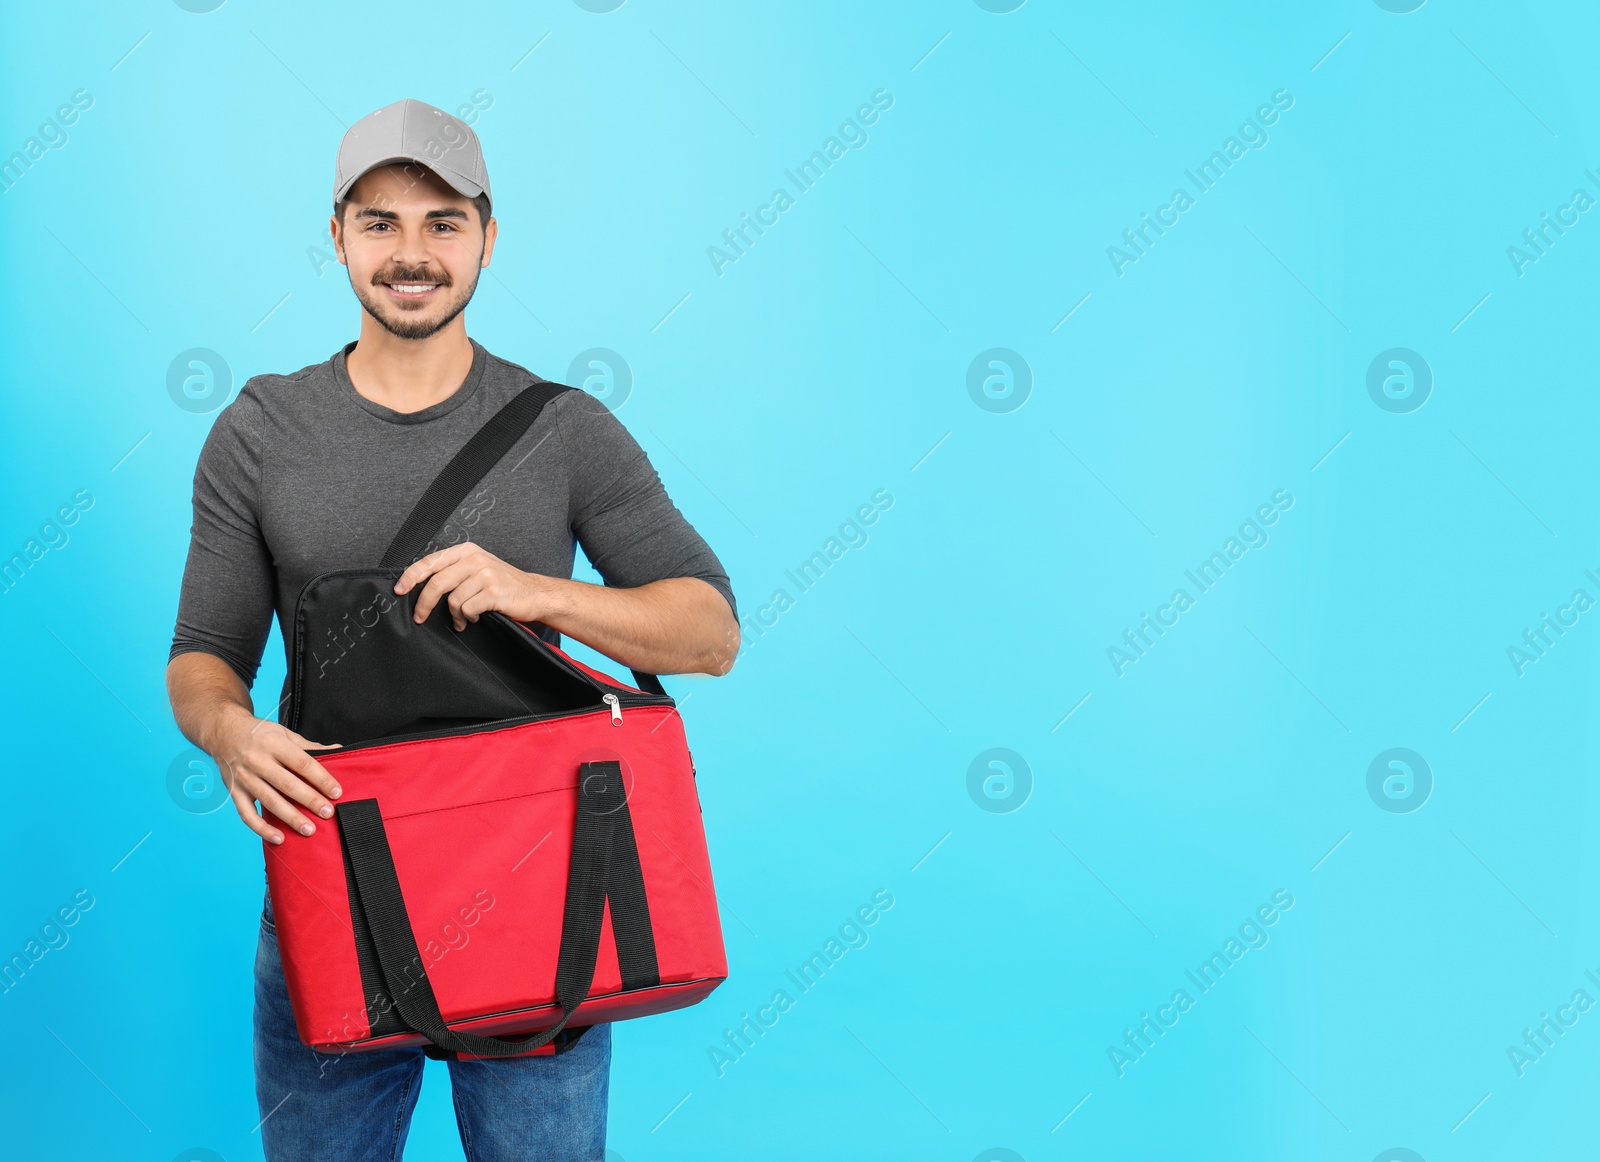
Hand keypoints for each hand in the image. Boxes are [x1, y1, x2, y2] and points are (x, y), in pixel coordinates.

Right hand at [211, 704, 342, 844]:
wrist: (224, 733)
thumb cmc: (259, 734)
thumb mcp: (285, 734)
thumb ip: (310, 747)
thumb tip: (338, 752)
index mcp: (274, 744)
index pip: (302, 763)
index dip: (321, 779)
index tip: (336, 792)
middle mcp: (258, 761)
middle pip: (287, 784)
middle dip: (310, 800)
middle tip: (327, 813)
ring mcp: (245, 778)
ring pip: (270, 801)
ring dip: (290, 817)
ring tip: (309, 830)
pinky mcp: (235, 792)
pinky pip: (247, 814)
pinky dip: (262, 828)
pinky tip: (279, 838)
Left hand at [393, 542, 550, 630]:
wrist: (534, 593)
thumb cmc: (503, 584)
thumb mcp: (477, 568)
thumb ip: (453, 571)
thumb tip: (421, 585)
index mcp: (467, 551)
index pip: (431, 562)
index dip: (411, 576)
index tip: (399, 590)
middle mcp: (475, 559)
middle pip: (437, 582)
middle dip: (424, 604)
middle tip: (420, 617)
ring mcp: (485, 574)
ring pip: (452, 600)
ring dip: (455, 615)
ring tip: (464, 618)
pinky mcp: (493, 592)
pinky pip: (467, 609)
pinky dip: (468, 618)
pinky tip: (475, 617)